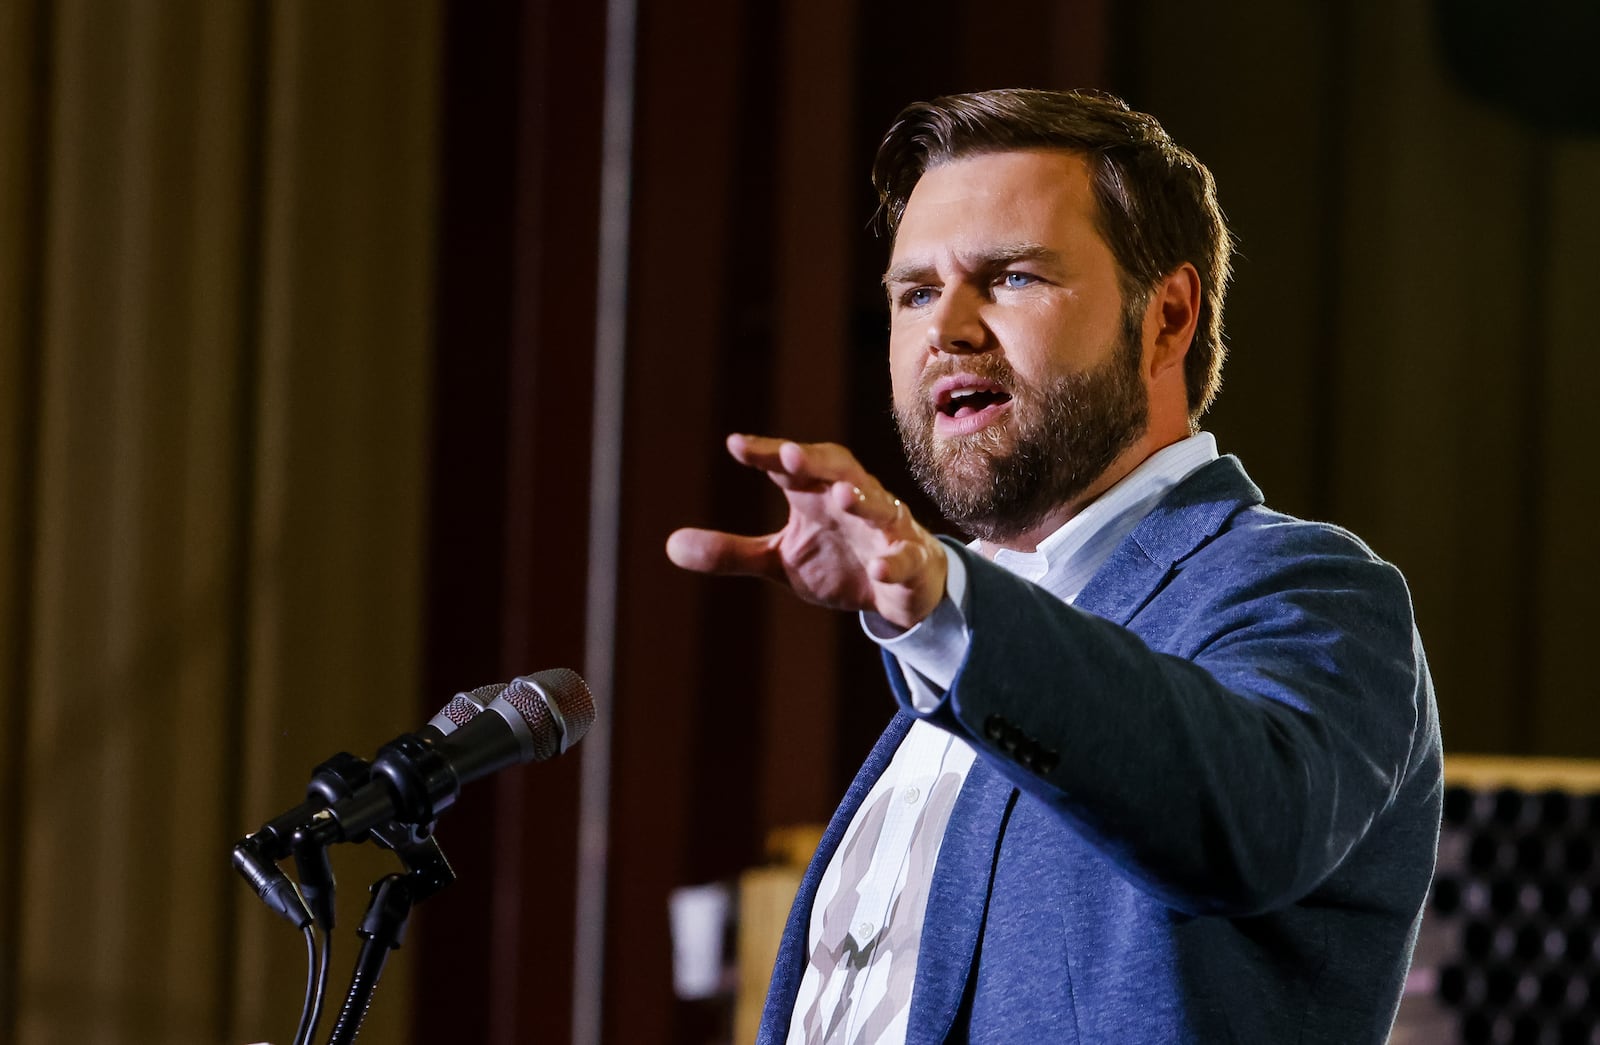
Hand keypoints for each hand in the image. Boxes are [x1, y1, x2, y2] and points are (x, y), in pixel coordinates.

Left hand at [666, 434, 947, 628]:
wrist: (901, 586)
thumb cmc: (839, 559)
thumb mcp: (779, 560)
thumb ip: (731, 552)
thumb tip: (670, 545)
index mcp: (816, 493)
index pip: (789, 465)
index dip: (765, 453)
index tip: (736, 445)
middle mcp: (853, 499)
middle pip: (838, 469)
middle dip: (816, 462)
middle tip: (789, 456)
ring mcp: (885, 529)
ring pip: (878, 507)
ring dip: (862, 501)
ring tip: (842, 498)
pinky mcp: (909, 561)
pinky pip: (905, 557)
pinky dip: (895, 561)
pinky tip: (879, 569)